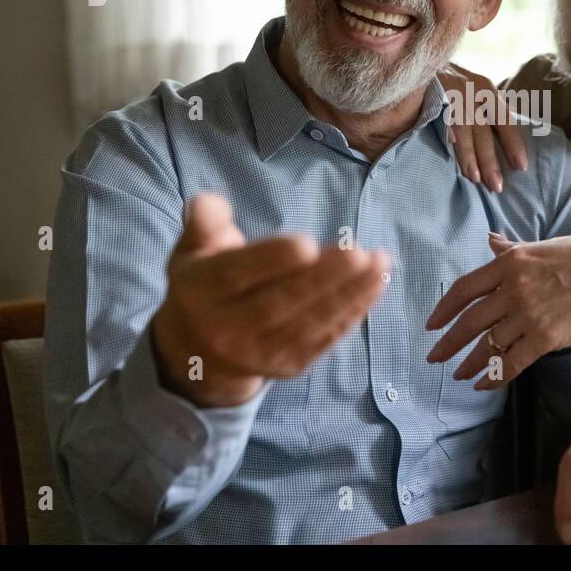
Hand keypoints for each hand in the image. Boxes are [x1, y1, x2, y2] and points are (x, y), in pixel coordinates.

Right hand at [150, 193, 388, 407]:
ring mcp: (257, 354)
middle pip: (278, 304)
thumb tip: (208, 203)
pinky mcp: (285, 367)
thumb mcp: (192, 249)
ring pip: (307, 325)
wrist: (199, 352)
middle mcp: (225, 329)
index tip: (307, 243)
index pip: (235, 276)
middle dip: (323, 278)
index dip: (272, 260)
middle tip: (359, 253)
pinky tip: (373, 287)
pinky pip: (322, 340)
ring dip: (349, 295)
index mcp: (199, 292)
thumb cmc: (205, 283)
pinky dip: (351, 314)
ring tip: (379, 263)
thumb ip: (203, 223)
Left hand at [425, 232, 570, 386]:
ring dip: (469, 364)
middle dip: (448, 343)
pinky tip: (483, 385)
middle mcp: (512, 289)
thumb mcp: (544, 245)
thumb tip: (490, 240)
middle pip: (469, 322)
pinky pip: (512, 362)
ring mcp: (528, 314)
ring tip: (457, 376)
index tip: (431, 324)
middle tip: (434, 357)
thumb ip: (512, 248)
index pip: (464, 289)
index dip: (443, 309)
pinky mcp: (546, 338)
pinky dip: (494, 377)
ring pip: (488, 346)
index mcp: (509, 263)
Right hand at [438, 61, 527, 191]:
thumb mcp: (475, 90)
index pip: (505, 121)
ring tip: (475, 177)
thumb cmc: (453, 82)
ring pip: (464, 128)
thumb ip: (490, 112)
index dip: (513, 144)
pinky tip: (450, 149)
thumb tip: (510, 140)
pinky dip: (446, 133)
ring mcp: (451, 92)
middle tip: (496, 185)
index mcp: (487, 90)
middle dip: (490, 160)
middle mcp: (472, 90)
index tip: (521, 167)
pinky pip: (440, 118)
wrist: (421, 56)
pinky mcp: (431, 94)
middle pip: (484, 130)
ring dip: (469, 154)